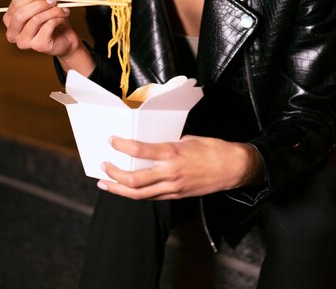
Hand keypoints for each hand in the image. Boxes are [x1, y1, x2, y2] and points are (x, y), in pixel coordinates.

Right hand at [3, 0, 81, 58]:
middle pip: (21, 14)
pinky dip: (57, 18)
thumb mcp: (42, 4)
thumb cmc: (51, 21)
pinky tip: (63, 18)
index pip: (15, 4)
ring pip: (36, 20)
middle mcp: (13, 33)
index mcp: (10, 20)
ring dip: (52, 11)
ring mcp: (24, 42)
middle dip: (39, 3)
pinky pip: (47, 26)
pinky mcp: (38, 46)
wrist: (65, 38)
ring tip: (62, 9)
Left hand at [97, 135, 263, 199]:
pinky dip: (136, 193)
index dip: (122, 145)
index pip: (140, 150)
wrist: (232, 168)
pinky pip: (152, 197)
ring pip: (140, 194)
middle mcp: (170, 173)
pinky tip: (127, 189)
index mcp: (172, 153)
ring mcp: (173, 188)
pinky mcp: (177, 196)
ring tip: (105, 183)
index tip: (112, 140)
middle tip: (103, 166)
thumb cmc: (212, 149)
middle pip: (134, 179)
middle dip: (115, 174)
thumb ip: (167, 144)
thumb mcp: (187, 139)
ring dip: (119, 189)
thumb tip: (151, 144)